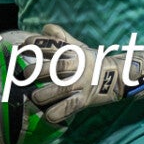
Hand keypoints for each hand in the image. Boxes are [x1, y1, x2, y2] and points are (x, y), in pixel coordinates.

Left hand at [25, 24, 143, 126]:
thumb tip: (44, 27)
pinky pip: (72, 107)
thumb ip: (61, 37)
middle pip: (58, 67)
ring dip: (47, 93)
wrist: (119, 77)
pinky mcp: (86, 99)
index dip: (39, 44)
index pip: (55, 45)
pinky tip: (48, 116)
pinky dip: (60, 112)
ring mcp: (82, 84)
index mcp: (74, 52)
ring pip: (64, 89)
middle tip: (25, 74)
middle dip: (40, 70)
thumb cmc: (92, 61)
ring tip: (34, 97)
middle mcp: (78, 67)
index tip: (24, 45)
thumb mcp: (79, 46)